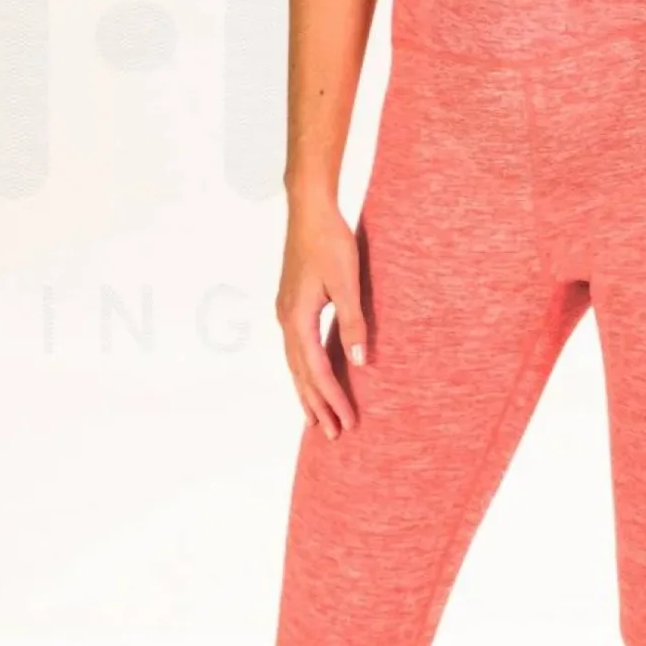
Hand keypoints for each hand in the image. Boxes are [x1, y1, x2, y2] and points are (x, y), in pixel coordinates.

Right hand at [277, 191, 368, 439]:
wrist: (309, 210)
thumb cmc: (329, 241)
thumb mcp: (347, 283)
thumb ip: (353, 323)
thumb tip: (359, 362)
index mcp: (298, 318)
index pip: (316, 371)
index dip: (332, 398)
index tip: (346, 422)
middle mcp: (287, 320)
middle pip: (300, 374)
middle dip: (316, 405)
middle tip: (331, 435)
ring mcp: (286, 312)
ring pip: (295, 364)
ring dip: (307, 392)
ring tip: (316, 418)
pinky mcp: (291, 304)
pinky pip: (296, 348)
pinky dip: (303, 370)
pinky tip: (310, 376)